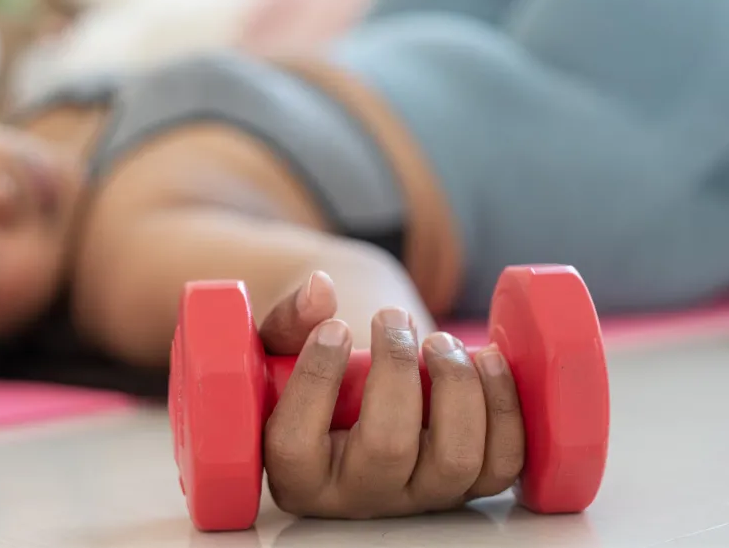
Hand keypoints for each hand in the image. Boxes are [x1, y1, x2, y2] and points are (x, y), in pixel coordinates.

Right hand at [258, 271, 524, 518]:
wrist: (363, 390)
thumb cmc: (315, 371)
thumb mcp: (283, 349)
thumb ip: (289, 320)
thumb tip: (319, 291)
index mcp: (298, 475)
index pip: (294, 446)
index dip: (316, 380)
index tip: (335, 328)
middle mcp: (360, 496)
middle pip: (387, 448)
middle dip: (397, 369)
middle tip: (392, 318)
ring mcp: (419, 495)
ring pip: (455, 458)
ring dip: (456, 385)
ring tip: (440, 340)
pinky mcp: (468, 485)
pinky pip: (503, 462)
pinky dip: (504, 407)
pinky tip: (486, 360)